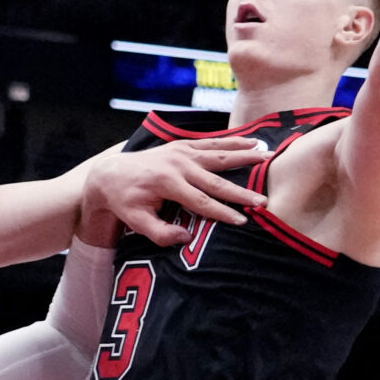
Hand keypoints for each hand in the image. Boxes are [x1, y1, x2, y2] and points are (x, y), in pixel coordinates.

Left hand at [80, 137, 271, 246]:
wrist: (111, 174)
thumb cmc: (125, 202)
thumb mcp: (136, 222)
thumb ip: (160, 233)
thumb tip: (186, 238)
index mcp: (167, 183)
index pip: (201, 202)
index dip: (223, 213)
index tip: (243, 222)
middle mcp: (177, 164)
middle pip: (216, 179)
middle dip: (241, 191)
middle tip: (263, 200)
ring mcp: (181, 151)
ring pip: (219, 154)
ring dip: (245, 154)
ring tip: (268, 155)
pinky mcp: (183, 145)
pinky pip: (212, 142)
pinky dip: (233, 141)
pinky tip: (252, 140)